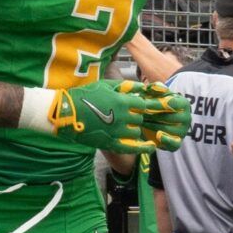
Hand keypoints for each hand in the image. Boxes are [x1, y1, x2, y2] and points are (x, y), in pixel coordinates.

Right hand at [46, 80, 191, 152]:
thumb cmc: (85, 96)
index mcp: (123, 101)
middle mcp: (123, 117)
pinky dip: (144, 147)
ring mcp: (118, 131)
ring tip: (138, 128)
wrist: (65, 114)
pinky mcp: (112, 143)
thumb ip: (128, 86)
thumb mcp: (106, 86)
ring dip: (139, 130)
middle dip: (147, 118)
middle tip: (157, 119)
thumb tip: (145, 86)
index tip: (166, 106)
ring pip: (139, 132)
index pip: (147, 104)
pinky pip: (133, 147)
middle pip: (144, 119)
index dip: (155, 105)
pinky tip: (150, 146)